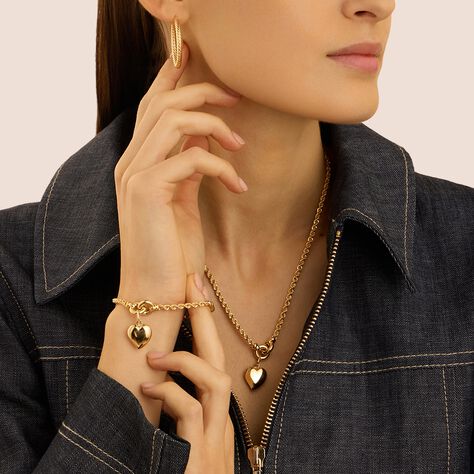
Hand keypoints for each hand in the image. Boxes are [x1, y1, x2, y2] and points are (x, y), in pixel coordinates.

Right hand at [113, 40, 246, 302]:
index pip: (151, 107)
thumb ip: (186, 164)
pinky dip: (223, 168)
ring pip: (175, 119)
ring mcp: (134, 174)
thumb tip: (204, 135)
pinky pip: (193, 158)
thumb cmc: (171, 251)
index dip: (174, 79)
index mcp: (137, 162)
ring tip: (239, 146)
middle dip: (203, 91)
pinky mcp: (148, 190)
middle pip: (163, 102)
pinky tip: (238, 188)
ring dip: (215, 125)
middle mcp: (129, 162)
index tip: (202, 69)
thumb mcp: (182, 199)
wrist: (154, 292)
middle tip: (236, 99)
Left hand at [140, 272, 234, 472]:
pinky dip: (171, 392)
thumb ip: (179, 417)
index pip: (215, 362)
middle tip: (193, 282)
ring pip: (215, 380)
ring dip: (186, 359)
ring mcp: (214, 439)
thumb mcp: (184, 446)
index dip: (206, 326)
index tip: (196, 292)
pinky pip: (190, 410)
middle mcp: (220, 423)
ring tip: (157, 356)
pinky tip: (150, 390)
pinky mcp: (201, 456)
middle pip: (221, 359)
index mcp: (214, 419)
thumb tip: (157, 384)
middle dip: (206, 319)